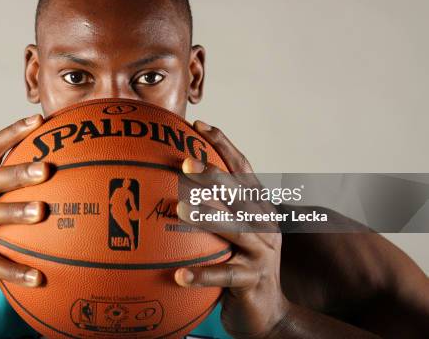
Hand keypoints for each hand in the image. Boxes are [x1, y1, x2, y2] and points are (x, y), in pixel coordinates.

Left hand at [175, 121, 289, 338]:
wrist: (268, 313)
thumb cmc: (240, 266)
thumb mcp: (231, 233)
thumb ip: (212, 207)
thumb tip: (170, 181)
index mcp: (258, 208)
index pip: (243, 169)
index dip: (223, 145)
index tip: (199, 125)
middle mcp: (264, 225)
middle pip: (239, 194)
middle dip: (214, 175)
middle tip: (185, 162)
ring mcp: (262, 253)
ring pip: (235, 229)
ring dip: (207, 217)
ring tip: (181, 207)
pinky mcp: (253, 281)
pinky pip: (225, 275)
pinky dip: (202, 274)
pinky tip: (179, 275)